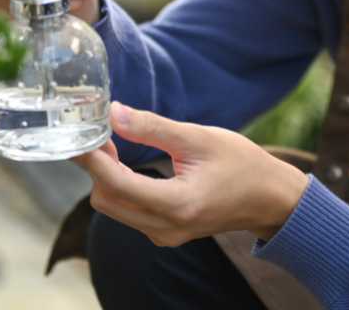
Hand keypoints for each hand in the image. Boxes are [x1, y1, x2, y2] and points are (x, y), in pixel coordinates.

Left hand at [74, 102, 309, 245]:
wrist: (270, 199)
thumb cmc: (242, 164)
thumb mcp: (199, 138)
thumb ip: (154, 128)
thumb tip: (114, 113)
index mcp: (177, 204)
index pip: (115, 184)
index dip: (91, 158)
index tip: (77, 135)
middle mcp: (165, 227)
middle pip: (106, 200)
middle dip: (95, 167)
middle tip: (98, 133)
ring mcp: (164, 235)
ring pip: (113, 208)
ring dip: (105, 178)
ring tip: (110, 144)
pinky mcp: (165, 233)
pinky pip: (127, 212)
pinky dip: (119, 188)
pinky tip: (124, 163)